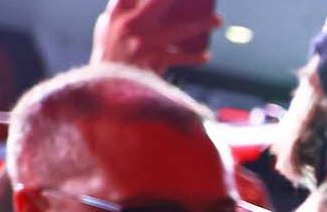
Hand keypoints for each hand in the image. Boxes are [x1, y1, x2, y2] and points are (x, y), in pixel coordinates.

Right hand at [92, 0, 218, 72]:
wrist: (108, 87)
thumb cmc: (113, 52)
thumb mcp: (109, 27)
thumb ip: (125, 9)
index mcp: (117, 13)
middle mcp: (128, 26)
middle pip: (157, 2)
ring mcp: (141, 44)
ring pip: (177, 30)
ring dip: (201, 24)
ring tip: (218, 20)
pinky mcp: (153, 62)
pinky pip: (180, 57)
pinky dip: (194, 57)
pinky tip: (205, 55)